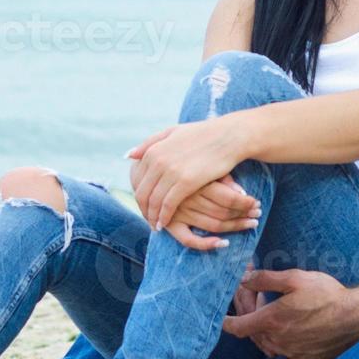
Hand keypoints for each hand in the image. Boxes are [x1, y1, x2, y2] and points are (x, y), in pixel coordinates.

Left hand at [127, 118, 247, 228]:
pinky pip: (168, 205)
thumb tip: (129, 156)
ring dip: (153, 216)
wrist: (229, 136)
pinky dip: (164, 217)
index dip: (140, 197)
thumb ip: (150, 143)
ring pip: (154, 201)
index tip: (145, 207)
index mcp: (153, 150)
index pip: (139, 181)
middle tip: (149, 220)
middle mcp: (158, 160)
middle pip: (142, 193)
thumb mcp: (173, 132)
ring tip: (156, 225)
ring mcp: (171, 171)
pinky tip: (165, 224)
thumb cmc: (203, 135)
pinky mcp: (185, 182)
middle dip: (144, 210)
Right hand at [132, 168, 260, 252]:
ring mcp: (178, 212)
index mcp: (196, 179)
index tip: (257, 203)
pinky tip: (222, 244)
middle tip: (257, 215)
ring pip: (212, 225)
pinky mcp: (170, 223)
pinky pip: (189, 240)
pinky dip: (206, 244)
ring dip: (234, 227)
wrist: (147, 166)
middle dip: (244, 215)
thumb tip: (241, 192)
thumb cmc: (181, 160)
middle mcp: (188, 197)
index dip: (246, 203)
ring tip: (250, 224)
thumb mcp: (201, 160)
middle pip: (223, 212)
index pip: (228, 198)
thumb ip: (221, 176)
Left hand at [220, 269, 358, 358]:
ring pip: (268, 348)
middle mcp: (278, 340)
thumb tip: (243, 280)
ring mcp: (292, 353)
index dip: (226, 322)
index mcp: (271, 320)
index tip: (222, 318)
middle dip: (250, 322)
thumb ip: (265, 279)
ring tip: (274, 322)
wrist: (357, 316)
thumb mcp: (295, 278)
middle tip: (258, 307)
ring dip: (265, 337)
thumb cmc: (327, 294)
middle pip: (253, 336)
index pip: (238, 327)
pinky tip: (279, 357)